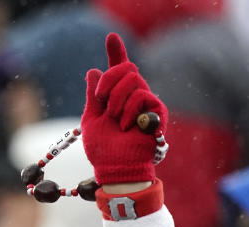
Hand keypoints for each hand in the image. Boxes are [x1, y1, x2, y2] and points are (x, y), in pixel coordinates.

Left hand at [81, 33, 166, 185]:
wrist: (115, 168)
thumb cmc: (102, 148)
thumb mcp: (91, 118)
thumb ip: (93, 95)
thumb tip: (93, 70)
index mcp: (116, 96)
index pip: (118, 69)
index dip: (116, 52)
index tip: (111, 37)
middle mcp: (133, 96)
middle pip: (127, 68)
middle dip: (109, 80)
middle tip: (101, 99)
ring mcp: (146, 103)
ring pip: (133, 79)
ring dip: (116, 98)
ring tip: (114, 120)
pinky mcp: (157, 112)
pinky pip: (143, 95)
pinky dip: (128, 110)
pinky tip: (125, 126)